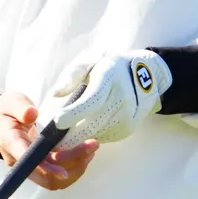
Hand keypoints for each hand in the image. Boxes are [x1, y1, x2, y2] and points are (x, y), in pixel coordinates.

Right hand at [0, 92, 98, 190]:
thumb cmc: (5, 110)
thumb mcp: (10, 101)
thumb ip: (20, 107)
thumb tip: (33, 114)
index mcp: (11, 143)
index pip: (28, 161)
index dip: (46, 168)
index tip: (64, 172)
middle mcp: (20, 161)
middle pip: (45, 176)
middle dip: (71, 165)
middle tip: (91, 147)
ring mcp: (30, 166)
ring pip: (53, 180)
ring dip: (75, 169)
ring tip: (91, 150)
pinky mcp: (39, 165)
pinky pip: (56, 174)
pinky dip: (73, 167)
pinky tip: (85, 153)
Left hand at [49, 49, 172, 149]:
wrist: (145, 75)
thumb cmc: (108, 66)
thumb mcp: (90, 59)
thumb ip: (72, 75)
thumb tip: (55, 94)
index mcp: (109, 77)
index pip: (92, 99)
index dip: (75, 112)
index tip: (57, 121)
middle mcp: (122, 99)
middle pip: (93, 123)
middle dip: (69, 134)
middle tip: (52, 139)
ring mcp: (127, 116)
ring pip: (96, 134)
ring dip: (78, 135)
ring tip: (68, 128)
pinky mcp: (127, 129)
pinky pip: (102, 137)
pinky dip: (91, 135)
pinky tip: (87, 124)